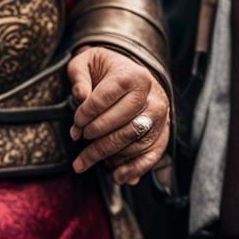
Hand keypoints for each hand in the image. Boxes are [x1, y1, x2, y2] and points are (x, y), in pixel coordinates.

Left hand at [67, 46, 169, 186]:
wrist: (133, 73)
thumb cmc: (105, 70)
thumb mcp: (88, 62)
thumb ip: (79, 76)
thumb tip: (80, 95)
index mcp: (132, 75)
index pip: (104, 99)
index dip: (85, 115)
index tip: (74, 125)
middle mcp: (151, 96)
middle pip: (121, 125)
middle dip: (94, 140)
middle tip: (77, 143)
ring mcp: (160, 116)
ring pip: (133, 143)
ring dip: (107, 157)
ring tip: (85, 161)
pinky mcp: (164, 132)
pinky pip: (151, 156)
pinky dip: (133, 169)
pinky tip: (116, 176)